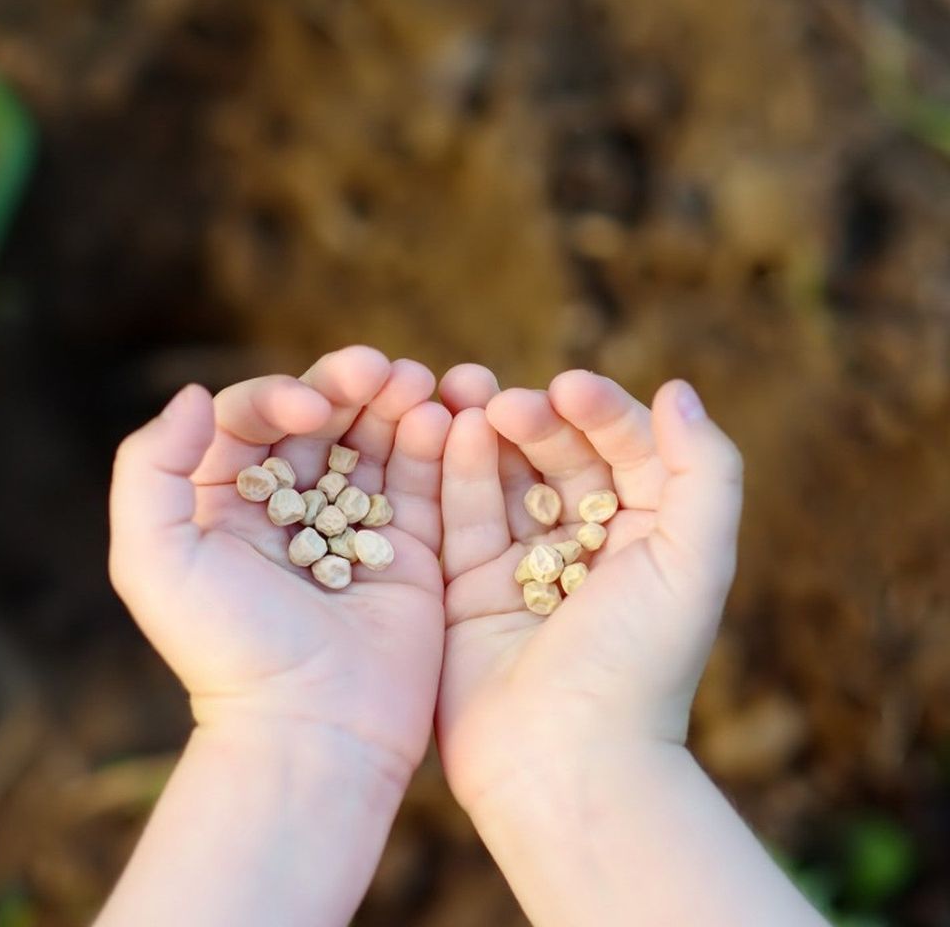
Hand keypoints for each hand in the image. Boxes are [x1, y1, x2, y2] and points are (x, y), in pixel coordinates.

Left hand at [108, 346, 449, 785]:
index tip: (311, 408)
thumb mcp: (151, 560)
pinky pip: (424, 484)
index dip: (280, 394)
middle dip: (350, 385)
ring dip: (399, 403)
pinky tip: (446, 418)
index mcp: (224, 503)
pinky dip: (436, 445)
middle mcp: (287, 509)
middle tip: (383, 370)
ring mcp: (352, 527)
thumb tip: (194, 395)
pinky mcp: (409, 551)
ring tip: (422, 384)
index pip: (252, 418)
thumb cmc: (224, 650)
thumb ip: (149, 467)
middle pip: (321, 419)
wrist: (309, 731)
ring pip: (376, 441)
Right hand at [433, 365, 743, 807]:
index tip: (570, 386)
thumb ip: (704, 469)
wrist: (562, 763)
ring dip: (485, 432)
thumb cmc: (637, 666)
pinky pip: (457, 517)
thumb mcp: (695, 560)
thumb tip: (678, 390)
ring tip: (463, 395)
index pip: (625, 450)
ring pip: (502, 478)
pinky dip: (452, 472)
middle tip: (504, 398)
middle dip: (533, 418)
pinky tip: (446, 434)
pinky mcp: (465, 589)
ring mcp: (520, 567)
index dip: (600, 410)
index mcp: (647, 539)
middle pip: (558, 457)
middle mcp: (585, 550)